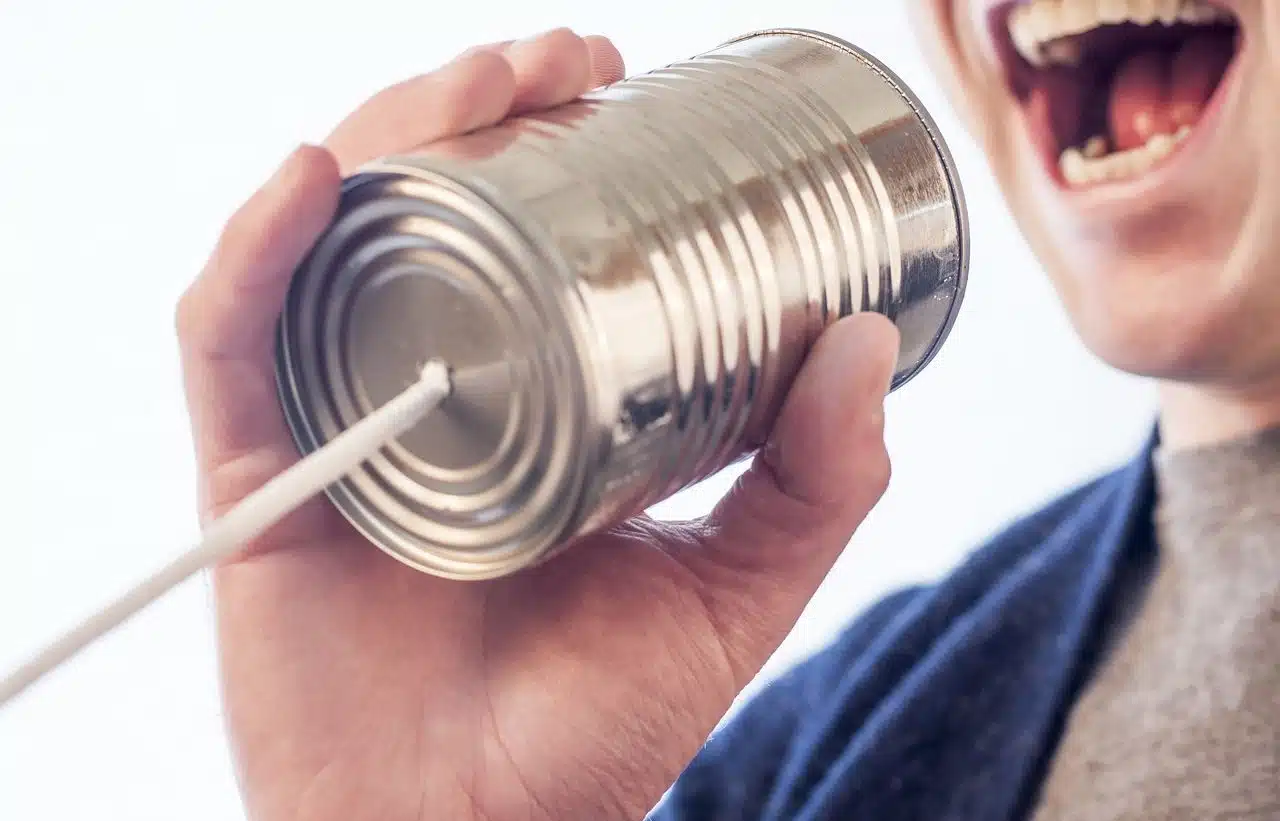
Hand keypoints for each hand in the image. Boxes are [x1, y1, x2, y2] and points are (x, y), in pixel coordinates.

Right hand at [176, 29, 899, 820]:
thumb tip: (867, 340)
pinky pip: (228, 343)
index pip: (518, 240)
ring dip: (385, 135)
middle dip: (479, 107)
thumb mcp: (733, 591)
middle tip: (564, 56)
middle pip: (422, 213)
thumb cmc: (596, 733)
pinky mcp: (260, 479)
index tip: (622, 82)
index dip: (555, 143)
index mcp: (523, 408)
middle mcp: (423, 395)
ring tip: (475, 82)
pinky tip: (312, 180)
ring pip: (328, 244)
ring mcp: (337, 426)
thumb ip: (815, 484)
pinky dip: (253, 253)